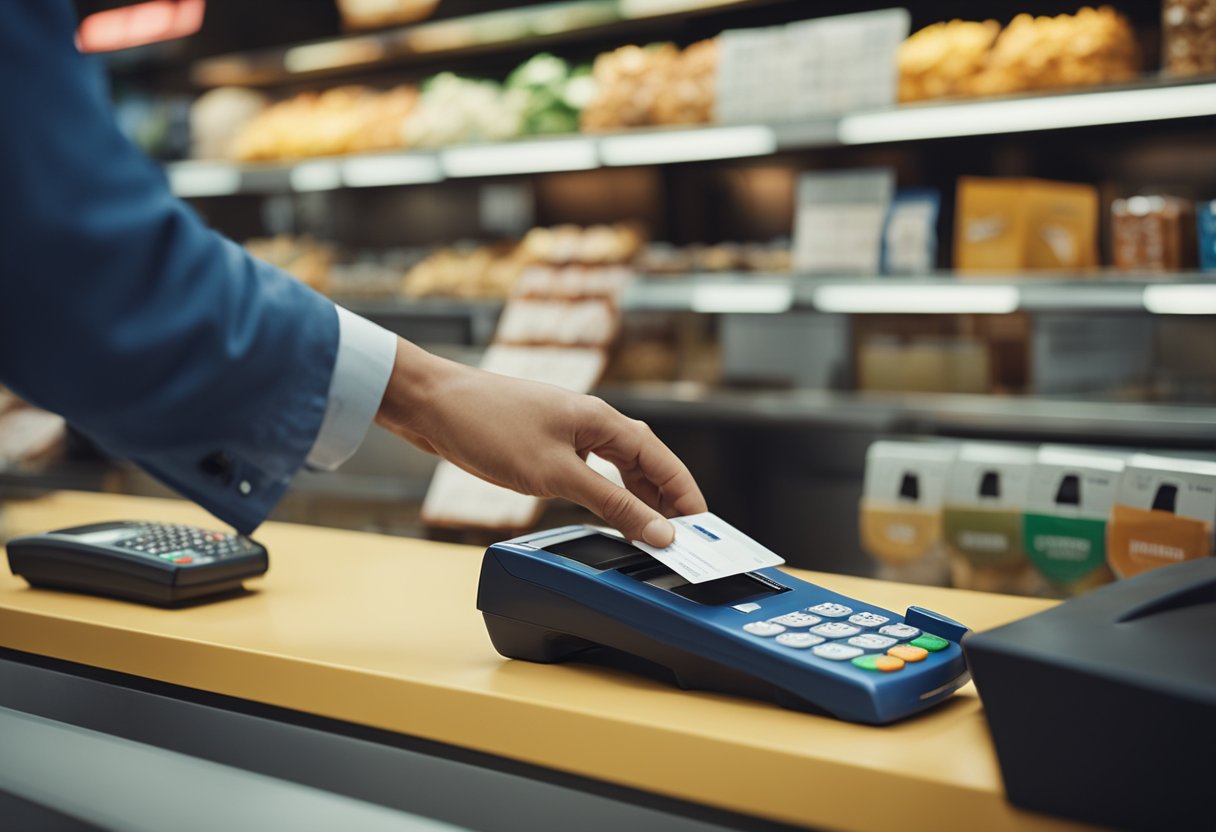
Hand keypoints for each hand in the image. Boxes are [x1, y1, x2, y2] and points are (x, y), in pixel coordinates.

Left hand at [374, 339, 705, 546]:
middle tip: (680, 535)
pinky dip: (605, 491)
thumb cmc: (487, 426)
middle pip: (645, 462)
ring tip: (649, 528)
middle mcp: (590, 421)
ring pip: (617, 465)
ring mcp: (566, 429)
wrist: (432, 404)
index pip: (661, 461)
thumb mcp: (556, 475)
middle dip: (665, 498)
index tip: (701, 527)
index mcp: (602, 421)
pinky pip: (590, 468)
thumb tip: (657, 529)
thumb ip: (611, 504)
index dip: (685, 496)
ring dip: (636, 496)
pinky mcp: (543, 441)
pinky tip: (603, 508)